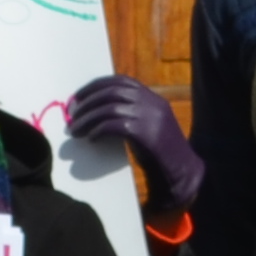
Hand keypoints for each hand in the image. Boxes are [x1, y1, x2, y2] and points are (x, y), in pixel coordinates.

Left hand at [66, 74, 203, 214]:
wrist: (182, 173)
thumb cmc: (161, 154)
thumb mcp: (148, 127)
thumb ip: (131, 114)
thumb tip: (99, 112)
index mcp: (154, 99)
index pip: (122, 81)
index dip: (97, 85)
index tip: (80, 95)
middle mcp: (153, 103)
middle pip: (112, 92)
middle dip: (88, 101)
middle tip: (72, 113)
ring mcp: (150, 117)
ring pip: (110, 108)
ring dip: (88, 118)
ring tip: (76, 130)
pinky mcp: (146, 133)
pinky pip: (114, 125)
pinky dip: (98, 130)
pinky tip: (91, 139)